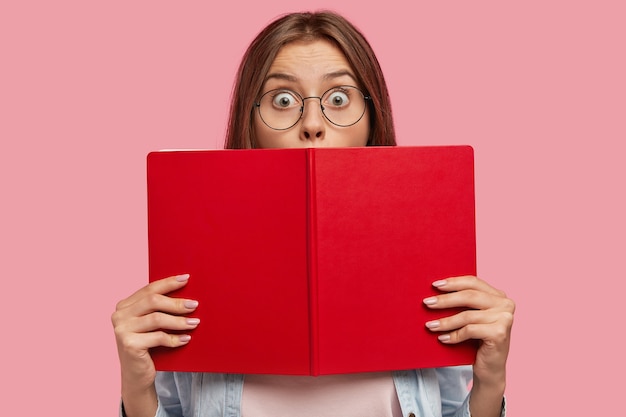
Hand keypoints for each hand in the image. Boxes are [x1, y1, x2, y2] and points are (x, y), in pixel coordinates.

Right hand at [111, 274, 199, 392]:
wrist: (137, 376)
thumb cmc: (148, 346)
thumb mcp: (151, 325)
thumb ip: (158, 309)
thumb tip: (186, 294)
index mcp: (124, 306)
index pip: (149, 289)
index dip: (169, 283)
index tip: (186, 278)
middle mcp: (119, 316)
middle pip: (153, 301)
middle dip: (176, 302)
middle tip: (194, 305)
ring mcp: (122, 330)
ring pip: (157, 319)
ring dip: (179, 321)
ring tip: (194, 322)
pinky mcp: (129, 345)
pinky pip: (158, 337)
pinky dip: (175, 338)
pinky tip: (186, 339)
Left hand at [423, 275, 514, 386]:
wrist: (490, 369)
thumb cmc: (477, 341)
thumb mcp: (471, 317)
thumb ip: (463, 303)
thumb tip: (435, 291)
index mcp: (498, 296)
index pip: (473, 282)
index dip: (453, 282)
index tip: (435, 285)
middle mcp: (505, 304)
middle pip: (469, 296)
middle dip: (445, 300)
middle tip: (427, 303)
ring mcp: (505, 319)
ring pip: (467, 316)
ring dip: (445, 321)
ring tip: (430, 325)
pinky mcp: (499, 333)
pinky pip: (469, 330)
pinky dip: (453, 335)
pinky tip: (442, 339)